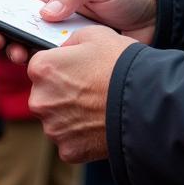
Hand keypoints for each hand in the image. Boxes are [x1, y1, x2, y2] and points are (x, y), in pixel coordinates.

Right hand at [0, 0, 157, 63]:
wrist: (156, 20)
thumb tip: (45, 12)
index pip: (27, 7)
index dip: (9, 17)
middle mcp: (59, 19)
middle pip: (27, 30)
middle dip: (10, 38)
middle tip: (3, 47)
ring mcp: (69, 40)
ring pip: (39, 50)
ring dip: (26, 55)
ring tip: (20, 59)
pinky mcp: (81, 59)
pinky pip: (61, 66)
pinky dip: (49, 71)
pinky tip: (44, 75)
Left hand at [28, 26, 136, 162]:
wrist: (144, 103)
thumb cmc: (120, 65)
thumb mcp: (94, 34)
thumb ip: (70, 41)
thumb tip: (64, 50)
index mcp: (42, 68)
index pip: (40, 66)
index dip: (59, 66)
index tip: (76, 68)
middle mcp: (39, 99)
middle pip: (45, 94)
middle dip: (62, 92)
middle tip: (89, 88)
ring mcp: (52, 128)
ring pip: (57, 118)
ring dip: (71, 114)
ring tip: (98, 106)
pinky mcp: (67, 150)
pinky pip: (70, 139)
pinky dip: (82, 134)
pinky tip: (100, 123)